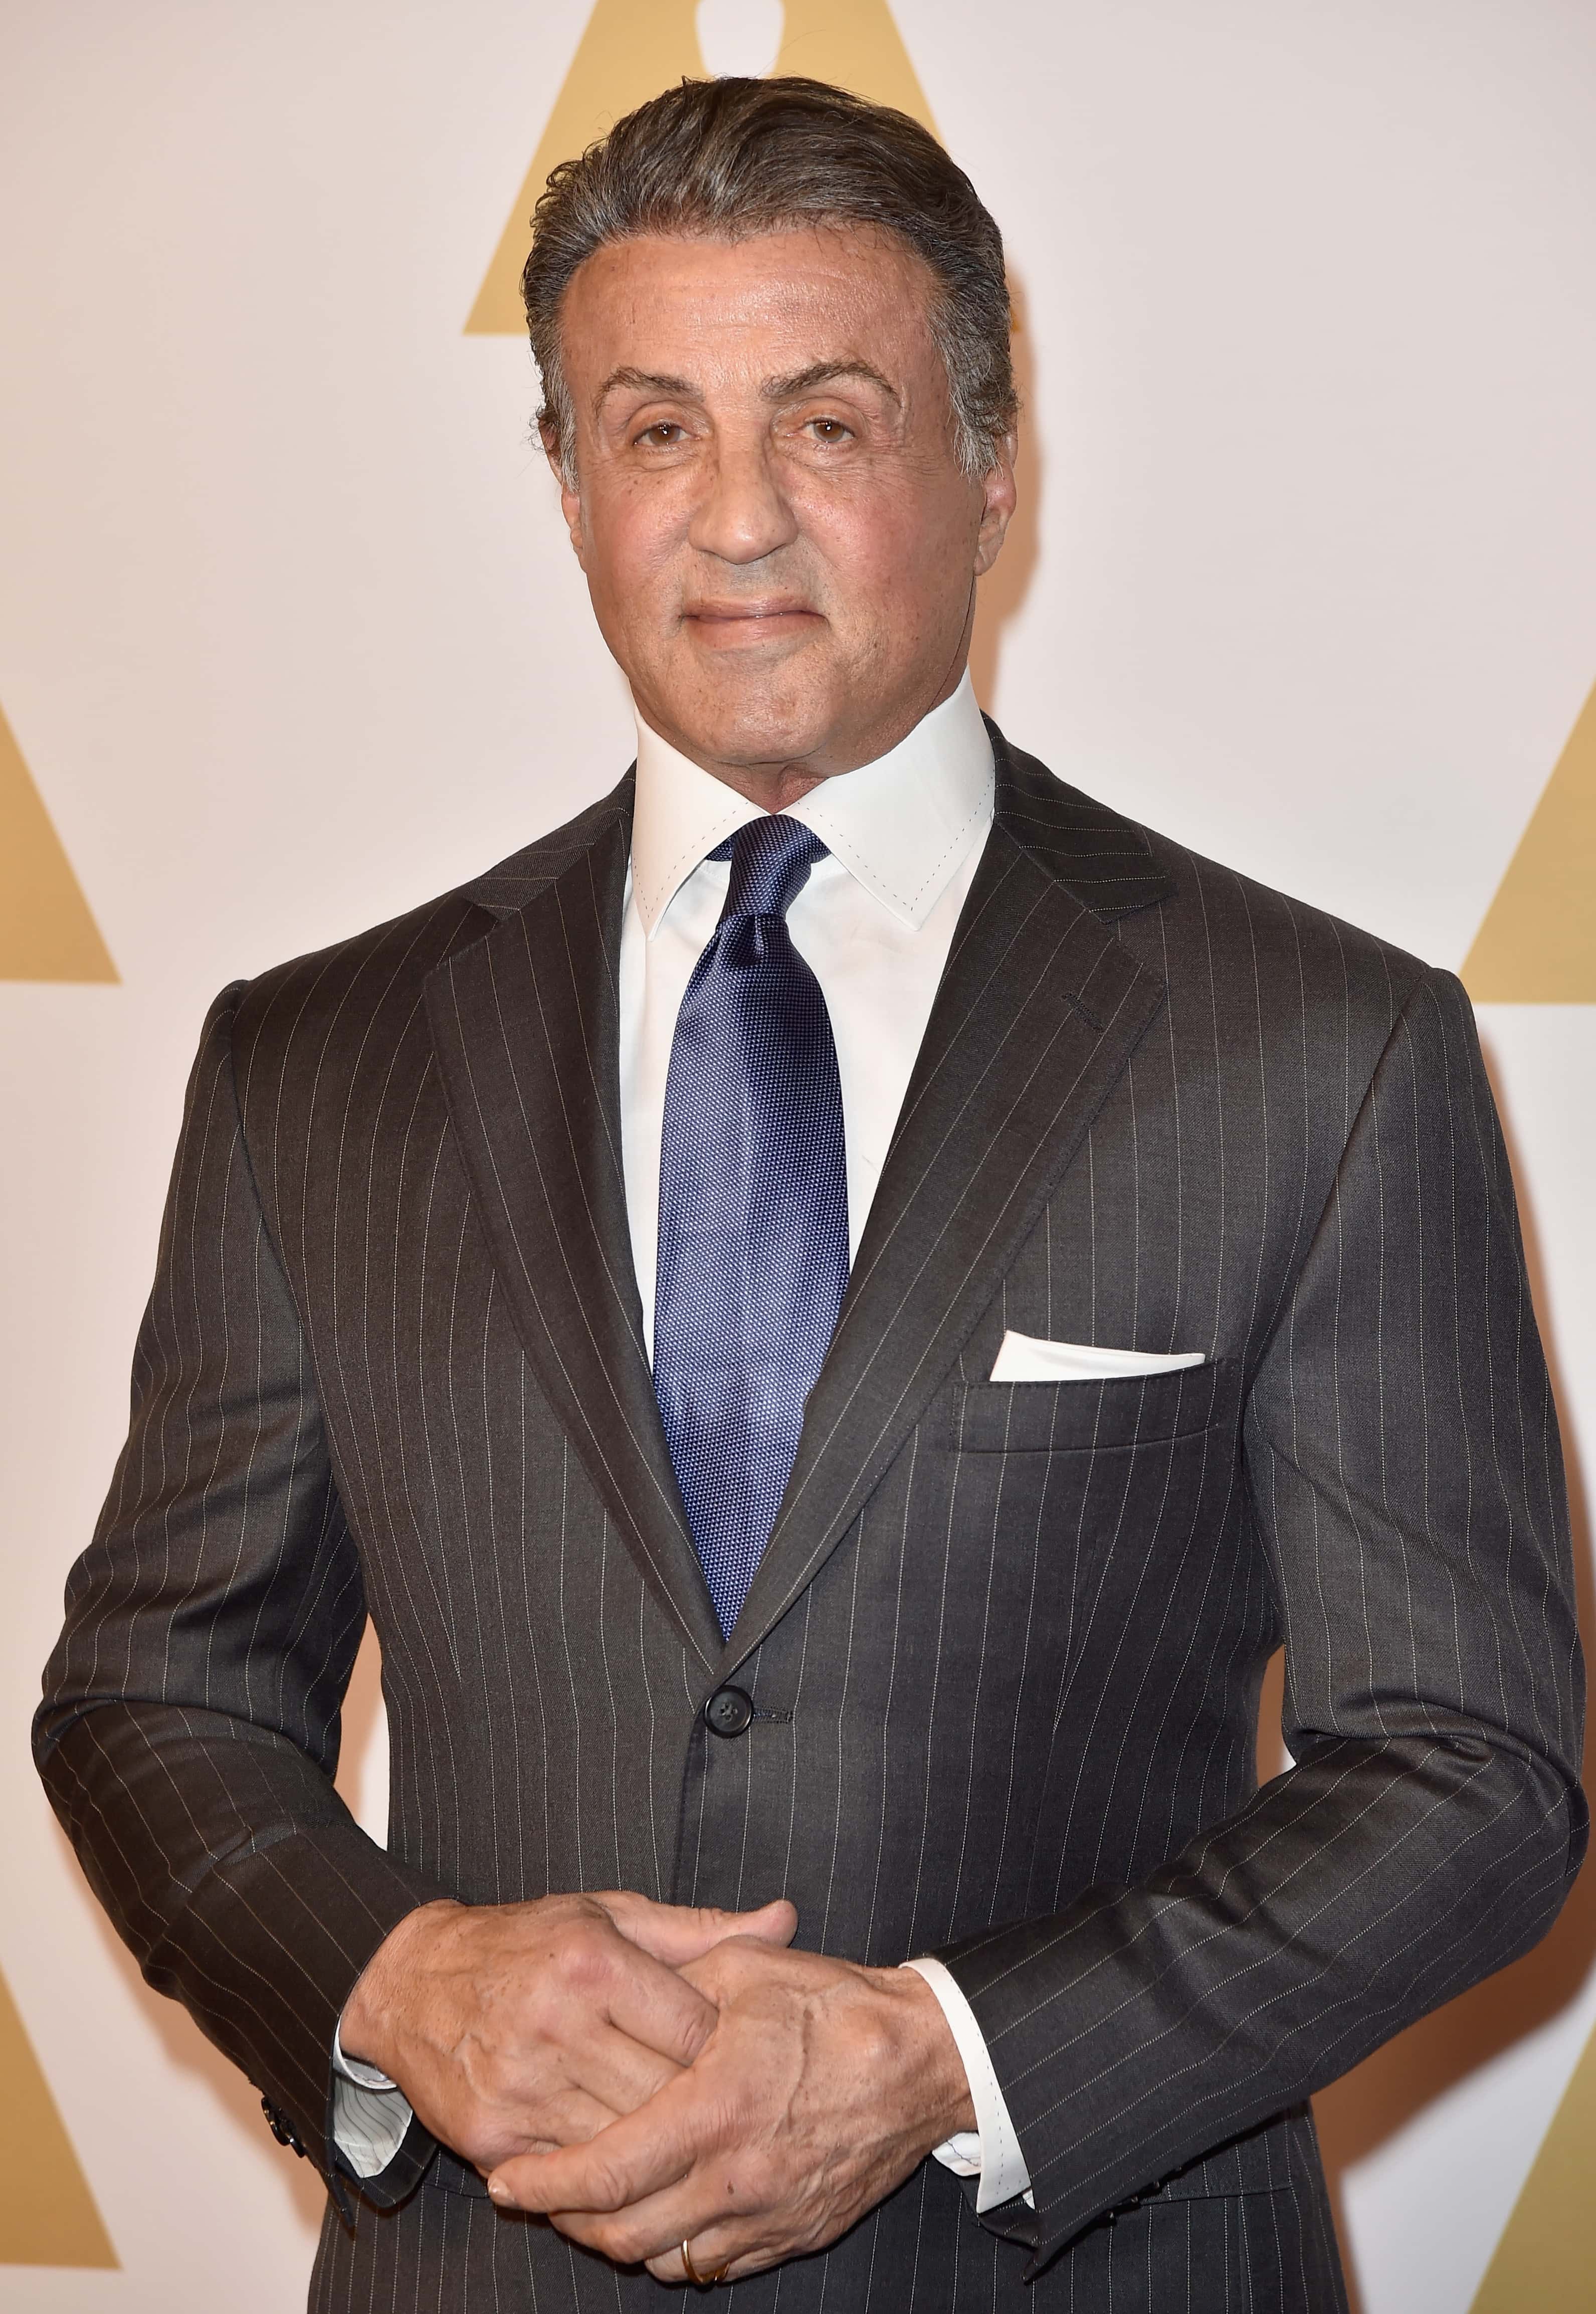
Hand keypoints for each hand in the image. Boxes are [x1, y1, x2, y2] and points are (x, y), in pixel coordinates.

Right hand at [339, 1890, 796, 2175]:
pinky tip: (630, 2167)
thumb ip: (701, 1931)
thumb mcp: (612, 1917)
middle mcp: (556, 2023)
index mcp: (593, 1963)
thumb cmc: (529, 1944)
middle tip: (726, 2110)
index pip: (695, 2029)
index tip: (738, 2055)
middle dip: (701, 2106)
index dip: (726, 2048)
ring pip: (624, 2143)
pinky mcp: (492, 2136)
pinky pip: (571, 2175)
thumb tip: (785, 1919)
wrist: (411, 1982)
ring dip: (660, 2149)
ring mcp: (522, 2086)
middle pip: (665, 2093)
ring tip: (689, 2145)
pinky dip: (605, 2176)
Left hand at [484, 1938, 974, 2282]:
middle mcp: (737, 2176)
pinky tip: (657, 2212)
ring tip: (589, 2201)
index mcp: (717, 2108)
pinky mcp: (793, 2233)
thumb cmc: (835, 2006)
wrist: (925, 2060)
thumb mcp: (746, 1973)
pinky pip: (712, 2265)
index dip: (547, 2182)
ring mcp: (766, 2214)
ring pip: (664, 2259)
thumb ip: (672, 1985)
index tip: (506, 2179)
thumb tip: (614, 1993)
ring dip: (616, 2238)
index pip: (608, 2171)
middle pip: (623, 2232)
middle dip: (567, 2219)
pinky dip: (672, 2248)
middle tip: (537, 2191)